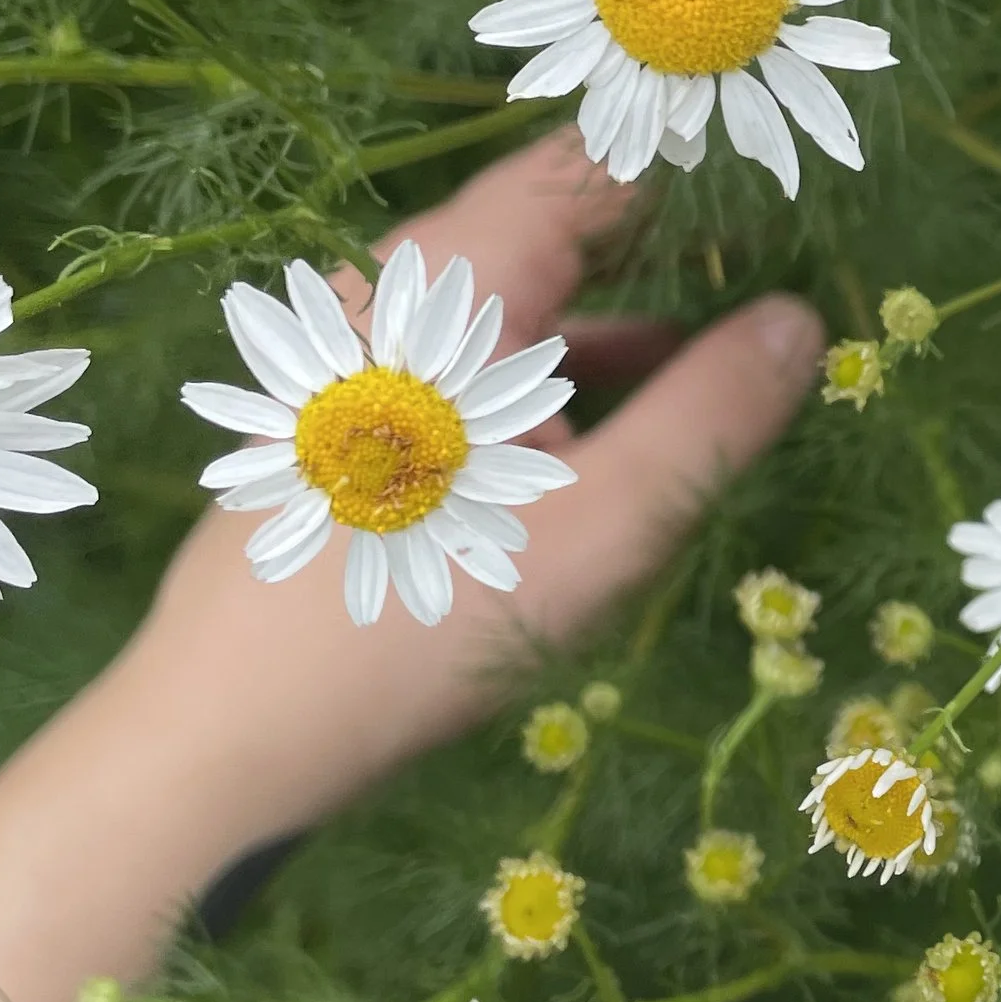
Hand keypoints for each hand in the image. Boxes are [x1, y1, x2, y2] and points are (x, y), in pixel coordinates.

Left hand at [0, 127, 821, 1001]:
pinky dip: (577, 462)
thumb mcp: (570, 556)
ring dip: (638, 387)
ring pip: (524, 366)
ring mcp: (353, 437)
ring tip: (766, 449)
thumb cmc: (369, 679)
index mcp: (422, 315)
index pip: (578, 172)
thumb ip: (701, 439)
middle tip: (833, 353)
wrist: (167, 829)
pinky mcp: (347, 518)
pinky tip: (643, 538)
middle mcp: (377, 350)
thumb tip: (809, 335)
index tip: (829, 215)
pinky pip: (488, 446)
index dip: (705, 175)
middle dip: (693, 288)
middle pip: (557, 261)